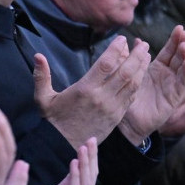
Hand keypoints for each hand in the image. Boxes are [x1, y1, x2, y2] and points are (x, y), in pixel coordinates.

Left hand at [18, 138, 98, 184]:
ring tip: (82, 149)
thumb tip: (79, 160)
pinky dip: (76, 177)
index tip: (92, 141)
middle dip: (91, 159)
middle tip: (90, 141)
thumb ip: (70, 179)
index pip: (91, 178)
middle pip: (91, 181)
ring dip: (85, 165)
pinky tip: (73, 162)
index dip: (93, 159)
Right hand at [34, 36, 149, 147]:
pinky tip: (141, 74)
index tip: (122, 38)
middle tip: (144, 44)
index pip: (105, 64)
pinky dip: (137, 83)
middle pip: (125, 72)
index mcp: (85, 89)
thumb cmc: (52, 120)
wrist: (63, 146)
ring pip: (132, 84)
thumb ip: (41, 75)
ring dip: (141, 68)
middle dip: (137, 56)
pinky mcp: (116, 117)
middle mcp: (101, 97)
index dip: (116, 49)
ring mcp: (111, 108)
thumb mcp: (43, 98)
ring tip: (146, 54)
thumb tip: (37, 55)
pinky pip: (131, 97)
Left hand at [121, 26, 184, 143]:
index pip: (170, 51)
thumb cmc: (127, 97)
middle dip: (184, 45)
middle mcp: (168, 76)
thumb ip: (130, 57)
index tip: (180, 28)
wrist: (126, 120)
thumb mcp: (129, 73)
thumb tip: (130, 40)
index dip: (175, 40)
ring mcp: (172, 86)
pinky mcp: (174, 98)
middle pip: (180, 57)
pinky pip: (183, 83)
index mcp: (158, 68)